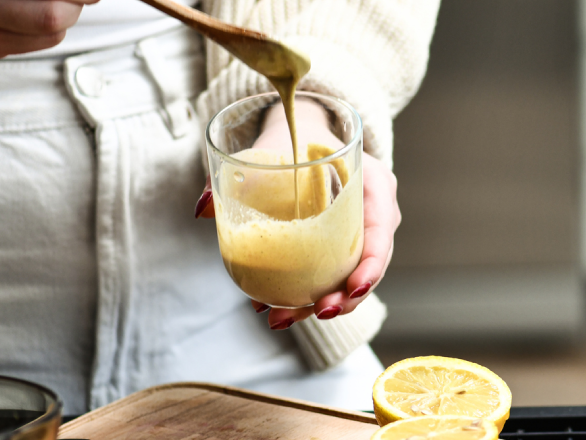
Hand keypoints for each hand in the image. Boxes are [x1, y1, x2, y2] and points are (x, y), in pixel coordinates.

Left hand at [196, 99, 401, 329]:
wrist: (302, 133)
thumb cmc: (295, 136)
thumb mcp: (273, 146)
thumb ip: (240, 171)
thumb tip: (203, 208)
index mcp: (373, 184)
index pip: (382, 230)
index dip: (372, 264)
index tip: (351, 287)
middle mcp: (375, 212)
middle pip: (371, 264)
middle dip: (347, 297)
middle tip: (318, 313)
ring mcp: (362, 232)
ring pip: (352, 277)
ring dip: (323, 304)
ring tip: (283, 320)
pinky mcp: (344, 245)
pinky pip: (335, 274)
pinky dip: (309, 294)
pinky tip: (277, 308)